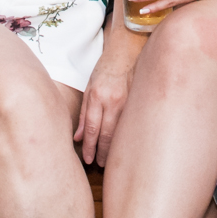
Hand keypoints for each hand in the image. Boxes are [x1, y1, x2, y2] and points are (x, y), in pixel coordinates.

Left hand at [75, 29, 142, 165]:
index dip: (90, 146)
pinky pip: (130, 124)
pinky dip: (125, 137)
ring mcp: (127, 101)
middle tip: (98, 164)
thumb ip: (84, 114)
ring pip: (120, 132)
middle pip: (106, 133)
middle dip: (101, 151)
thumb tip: (78, 137)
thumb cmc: (105, 71)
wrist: (125, 53)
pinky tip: (122, 146)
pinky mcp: (138, 102)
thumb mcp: (89, 89)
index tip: (88, 159)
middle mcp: (113, 100)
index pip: (92, 128)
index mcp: (97, 96)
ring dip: (113, 148)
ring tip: (108, 160)